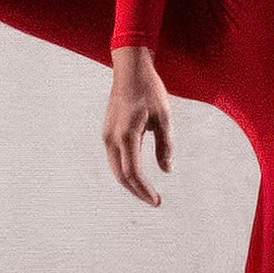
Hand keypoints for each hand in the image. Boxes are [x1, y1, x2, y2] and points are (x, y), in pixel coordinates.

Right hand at [102, 46, 171, 206]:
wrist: (130, 71)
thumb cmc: (150, 91)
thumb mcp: (164, 117)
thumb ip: (165, 145)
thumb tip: (166, 170)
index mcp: (127, 136)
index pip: (133, 173)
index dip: (145, 190)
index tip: (158, 201)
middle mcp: (112, 138)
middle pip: (121, 176)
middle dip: (137, 192)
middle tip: (154, 201)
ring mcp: (107, 135)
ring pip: (115, 168)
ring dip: (130, 183)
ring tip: (146, 192)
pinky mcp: (107, 132)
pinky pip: (114, 158)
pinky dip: (124, 171)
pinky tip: (137, 175)